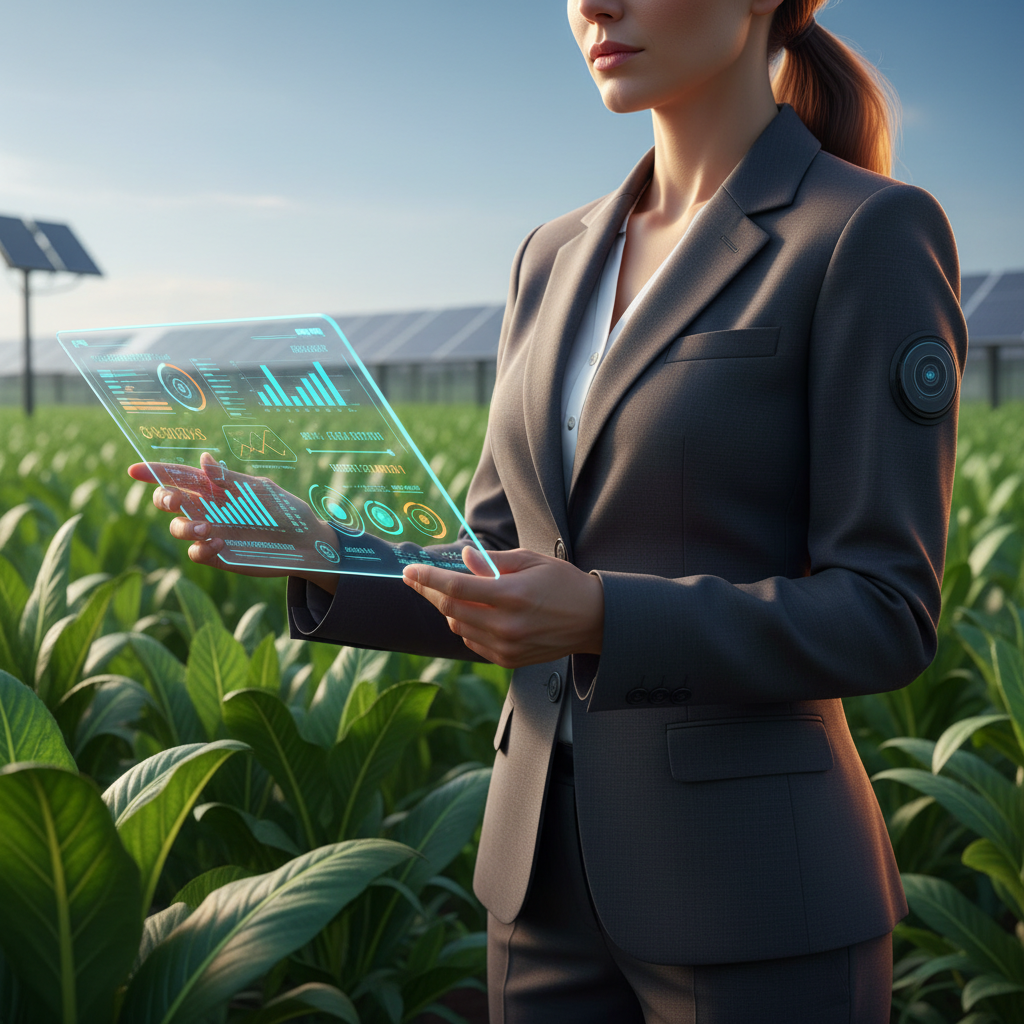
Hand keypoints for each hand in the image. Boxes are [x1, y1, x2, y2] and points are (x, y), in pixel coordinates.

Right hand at [127, 452, 340, 592]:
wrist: (307, 543)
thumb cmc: (287, 510)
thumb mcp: (260, 490)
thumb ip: (230, 480)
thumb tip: (203, 459)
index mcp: (217, 488)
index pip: (180, 476)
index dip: (156, 472)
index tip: (134, 470)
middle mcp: (209, 509)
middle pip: (170, 501)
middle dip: (163, 498)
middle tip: (175, 500)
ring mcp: (212, 533)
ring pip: (178, 528)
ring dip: (184, 526)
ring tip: (207, 528)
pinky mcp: (219, 556)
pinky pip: (195, 553)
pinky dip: (199, 548)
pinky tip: (217, 542)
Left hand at [402, 546, 603, 667]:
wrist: (594, 621)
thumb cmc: (565, 584)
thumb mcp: (532, 561)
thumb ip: (494, 560)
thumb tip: (464, 558)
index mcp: (512, 595)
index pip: (456, 586)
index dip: (427, 577)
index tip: (409, 570)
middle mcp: (506, 625)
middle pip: (450, 608)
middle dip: (428, 591)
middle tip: (414, 579)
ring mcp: (506, 646)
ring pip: (457, 626)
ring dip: (448, 608)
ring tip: (453, 592)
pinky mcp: (508, 660)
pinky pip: (471, 642)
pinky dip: (464, 625)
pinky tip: (472, 612)